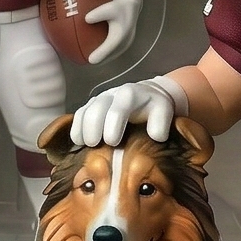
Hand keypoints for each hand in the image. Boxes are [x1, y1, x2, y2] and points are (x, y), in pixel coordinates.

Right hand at [70, 74, 187, 147]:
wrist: (147, 95)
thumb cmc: (154, 107)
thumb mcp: (164, 111)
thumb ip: (161, 123)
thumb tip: (156, 136)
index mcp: (130, 95)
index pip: (118, 109)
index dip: (112, 125)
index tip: (112, 142)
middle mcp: (111, 94)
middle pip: (96, 109)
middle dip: (92, 127)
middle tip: (93, 145)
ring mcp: (99, 99)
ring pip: (84, 111)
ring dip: (81, 128)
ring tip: (83, 144)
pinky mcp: (91, 105)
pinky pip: (79, 114)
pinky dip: (76, 128)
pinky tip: (78, 142)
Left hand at [84, 0, 143, 65]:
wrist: (130, 7)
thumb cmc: (118, 6)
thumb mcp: (109, 8)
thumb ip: (98, 13)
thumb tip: (86, 19)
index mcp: (122, 34)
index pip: (110, 48)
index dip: (100, 55)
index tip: (90, 60)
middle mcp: (125, 42)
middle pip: (111, 55)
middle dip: (99, 61)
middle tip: (85, 63)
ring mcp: (125, 44)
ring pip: (112, 55)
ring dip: (102, 59)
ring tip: (89, 61)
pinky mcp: (124, 43)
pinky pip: (113, 51)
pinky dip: (104, 54)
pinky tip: (94, 54)